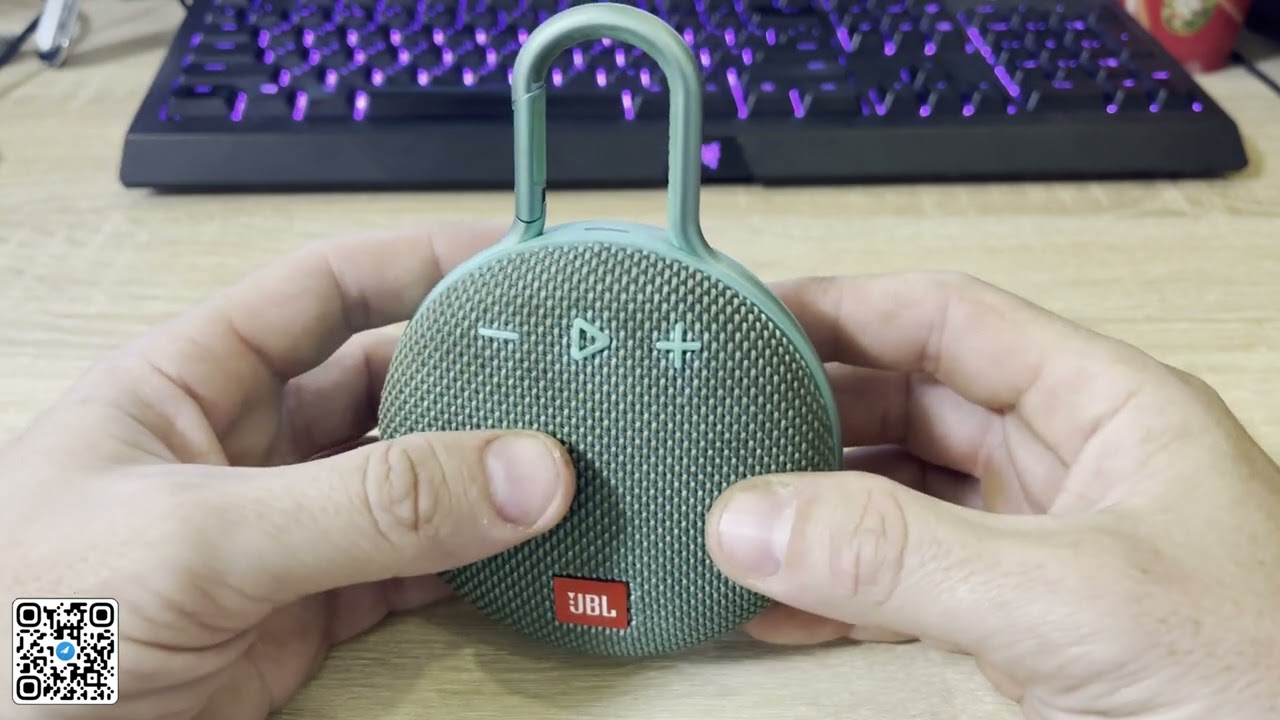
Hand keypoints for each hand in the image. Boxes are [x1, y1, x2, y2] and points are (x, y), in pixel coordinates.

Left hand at [0, 225, 576, 718]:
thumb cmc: (28, 623)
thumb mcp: (202, 537)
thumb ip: (367, 507)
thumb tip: (524, 471)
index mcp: (194, 381)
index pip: (326, 290)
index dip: (418, 263)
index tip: (514, 259)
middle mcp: (247, 447)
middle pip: (386, 385)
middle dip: (473, 380)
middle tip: (568, 378)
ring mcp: (283, 534)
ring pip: (410, 486)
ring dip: (484, 481)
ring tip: (570, 469)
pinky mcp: (306, 616)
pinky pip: (412, 574)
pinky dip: (472, 567)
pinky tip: (524, 556)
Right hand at [707, 272, 1279, 718]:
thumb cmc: (1262, 677)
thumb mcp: (1071, 599)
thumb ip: (906, 558)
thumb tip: (755, 518)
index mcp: (1103, 408)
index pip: (948, 321)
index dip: (844, 309)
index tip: (749, 319)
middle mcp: (1066, 467)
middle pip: (911, 406)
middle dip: (813, 418)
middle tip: (719, 430)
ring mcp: (1041, 549)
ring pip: (900, 503)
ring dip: (817, 516)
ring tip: (729, 522)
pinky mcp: (1022, 627)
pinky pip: (907, 590)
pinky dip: (839, 600)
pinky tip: (778, 610)